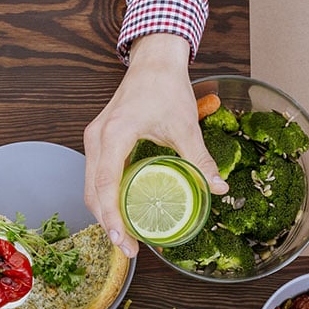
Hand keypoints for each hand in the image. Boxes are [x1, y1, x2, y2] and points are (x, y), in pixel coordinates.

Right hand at [84, 33, 227, 256]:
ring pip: (90, 187)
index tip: (124, 241)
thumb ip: (200, 159)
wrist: (154, 61)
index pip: (105, 186)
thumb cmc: (166, 87)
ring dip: (105, 213)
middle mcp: (97, 138)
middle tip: (129, 248)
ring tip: (126, 236)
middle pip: (93, 193)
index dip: (112, 218)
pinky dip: (106, 197)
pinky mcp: (98, 140)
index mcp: (114, 135)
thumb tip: (218, 188)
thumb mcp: (186, 126)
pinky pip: (95, 176)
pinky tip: (123, 212)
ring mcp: (94, 139)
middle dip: (108, 224)